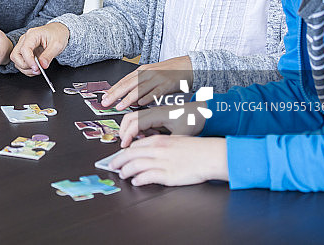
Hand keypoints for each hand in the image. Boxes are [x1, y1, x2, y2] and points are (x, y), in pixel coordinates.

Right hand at [10, 22, 69, 75]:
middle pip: (15, 56)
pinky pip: (20, 62)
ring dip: (25, 69)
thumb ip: (49, 55)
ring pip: (16, 60)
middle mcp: (25, 39)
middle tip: (37, 70)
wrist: (57, 31)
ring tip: (38, 70)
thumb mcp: (57, 45)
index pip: (24, 49)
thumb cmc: (57, 35)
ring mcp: (23, 45)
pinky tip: (36, 69)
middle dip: (25, 66)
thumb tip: (42, 65)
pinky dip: (27, 69)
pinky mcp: (24, 52)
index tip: (37, 68)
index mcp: (32, 35)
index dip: (29, 61)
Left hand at [102, 56, 192, 109]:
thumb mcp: (152, 76)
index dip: (113, 90)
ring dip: (128, 99)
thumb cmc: (170, 73)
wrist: (189, 66)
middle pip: (128, 84)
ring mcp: (157, 78)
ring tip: (119, 106)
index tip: (104, 97)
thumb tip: (128, 99)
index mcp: (142, 71)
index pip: (123, 81)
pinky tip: (140, 104)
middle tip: (105, 103)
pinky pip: (155, 92)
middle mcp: (147, 73)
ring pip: (139, 89)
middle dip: (115, 94)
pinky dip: (147, 98)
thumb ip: (140, 86)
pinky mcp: (167, 84)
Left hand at [109, 136, 227, 185]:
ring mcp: (162, 162)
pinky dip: (138, 180)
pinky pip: (147, 177)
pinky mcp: (168, 175)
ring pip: (135, 166)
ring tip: (122, 175)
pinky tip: (136, 182)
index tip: (119, 157)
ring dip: (125, 171)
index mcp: (159, 140)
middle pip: (130, 155)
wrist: (211, 155)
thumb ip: (160, 145)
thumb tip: (148, 150)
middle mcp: (158, 150)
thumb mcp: (175, 140)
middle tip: (112, 166)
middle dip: (118, 161)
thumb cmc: (197, 149)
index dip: (124, 152)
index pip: (134, 145)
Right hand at [118, 102, 206, 148]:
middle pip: (129, 118)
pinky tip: (149, 138)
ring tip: (137, 142)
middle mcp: (153, 112)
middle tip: (124, 144)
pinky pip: (141, 122)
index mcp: (156, 114)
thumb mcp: (181, 133)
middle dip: (123, 131)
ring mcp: (154, 113)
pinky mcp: (156, 116)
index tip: (125, 146)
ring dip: (131, 131)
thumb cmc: (194, 119)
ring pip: (134, 119)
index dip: (127, 135)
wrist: (203, 112)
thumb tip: (156, 153)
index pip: (135, 124)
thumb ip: (167, 143)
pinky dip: (139, 130)